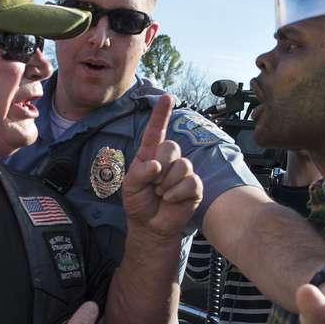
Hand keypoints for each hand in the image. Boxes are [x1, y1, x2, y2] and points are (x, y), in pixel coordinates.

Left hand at [123, 95, 202, 237]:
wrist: (150, 226)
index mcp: (150, 154)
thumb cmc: (138, 203)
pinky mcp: (194, 186)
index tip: (167, 97)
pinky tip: (171, 200)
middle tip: (153, 184)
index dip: (161, 114)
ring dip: (167, 184)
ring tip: (161, 194)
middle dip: (160, 166)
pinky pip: (190, 182)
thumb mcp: (129, 186)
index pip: (156, 130)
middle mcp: (169, 159)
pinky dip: (176, 193)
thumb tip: (156, 165)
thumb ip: (138, 173)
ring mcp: (183, 172)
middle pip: (171, 147)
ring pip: (182, 165)